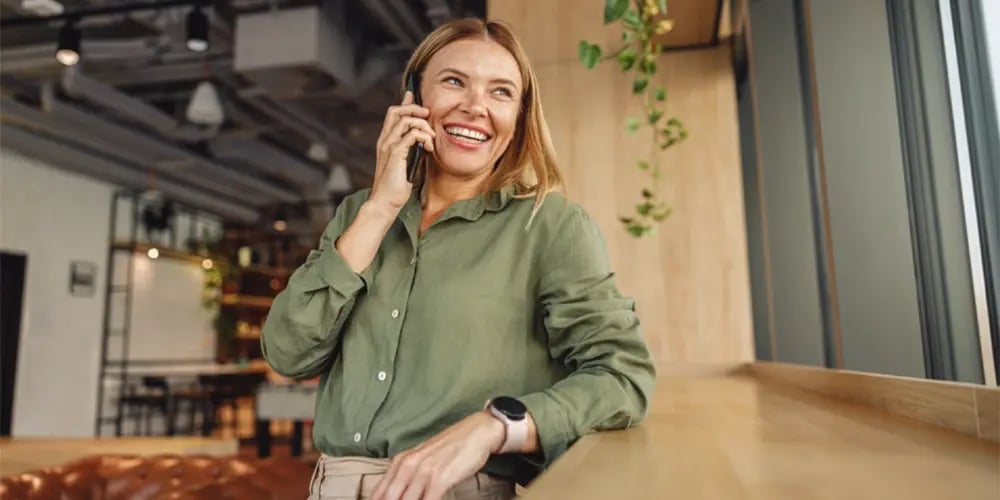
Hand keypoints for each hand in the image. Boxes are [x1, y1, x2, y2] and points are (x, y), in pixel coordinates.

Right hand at [370, 90, 435, 210]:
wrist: (385, 203)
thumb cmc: (395, 188)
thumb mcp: (405, 164)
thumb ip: (411, 151)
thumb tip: (423, 142)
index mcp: (386, 142)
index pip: (393, 115)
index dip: (404, 103)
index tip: (413, 95)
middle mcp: (385, 141)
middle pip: (395, 111)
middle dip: (414, 108)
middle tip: (428, 115)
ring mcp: (388, 146)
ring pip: (405, 120)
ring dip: (423, 125)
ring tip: (431, 138)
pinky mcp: (395, 154)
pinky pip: (411, 135)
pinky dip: (423, 136)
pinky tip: (429, 146)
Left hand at [371, 411, 504, 499]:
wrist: (476, 432)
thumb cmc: (451, 447)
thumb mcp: (423, 459)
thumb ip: (408, 477)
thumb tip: (399, 494)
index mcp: (400, 461)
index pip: (379, 493)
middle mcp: (408, 465)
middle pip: (390, 499)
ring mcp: (423, 472)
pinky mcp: (440, 478)